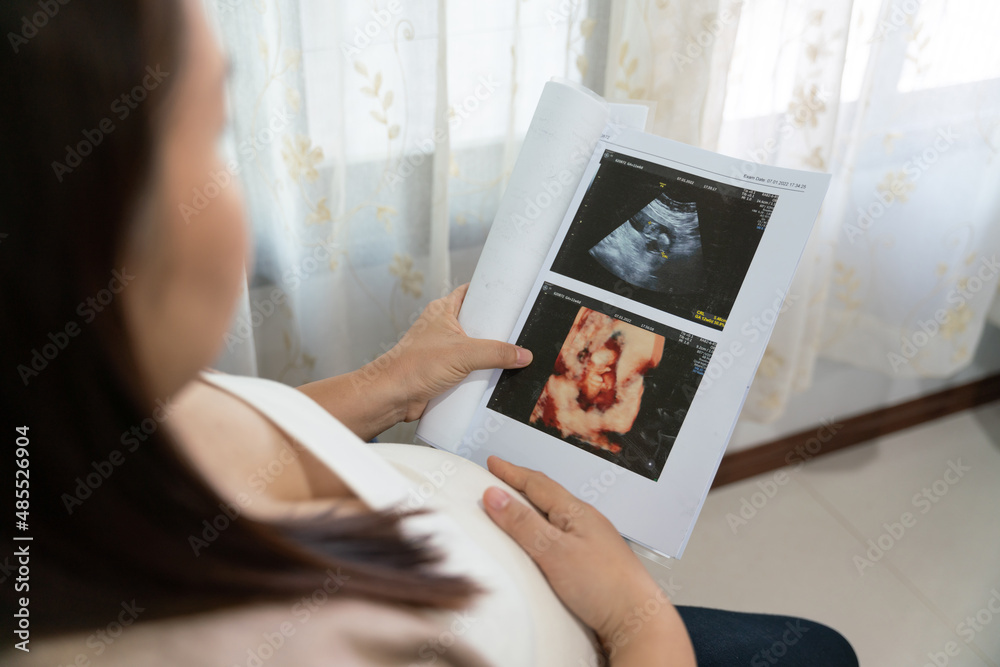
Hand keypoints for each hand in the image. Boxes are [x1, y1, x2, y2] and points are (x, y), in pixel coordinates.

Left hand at [383, 284, 531, 421]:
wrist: (393, 396)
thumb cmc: (413, 366)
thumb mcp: (463, 354)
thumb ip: (496, 353)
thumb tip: (522, 354)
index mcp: (443, 311)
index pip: (472, 292)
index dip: (491, 292)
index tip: (513, 296)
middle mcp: (444, 327)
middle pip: (478, 322)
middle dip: (497, 329)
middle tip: (518, 331)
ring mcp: (445, 349)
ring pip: (476, 347)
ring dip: (490, 355)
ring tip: (513, 355)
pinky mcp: (446, 370)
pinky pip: (471, 368)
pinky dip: (482, 373)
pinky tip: (497, 377)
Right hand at [481, 457, 694, 664]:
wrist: (637, 621)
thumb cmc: (602, 585)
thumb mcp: (553, 551)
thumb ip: (522, 523)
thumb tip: (493, 494)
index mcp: (576, 512)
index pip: (537, 484)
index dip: (512, 473)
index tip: (493, 462)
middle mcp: (586, 522)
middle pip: (548, 496)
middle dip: (522, 485)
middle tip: (501, 479)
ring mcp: (592, 542)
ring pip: (556, 516)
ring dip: (534, 508)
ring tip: (517, 507)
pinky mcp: (593, 563)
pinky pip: (562, 536)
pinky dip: (544, 530)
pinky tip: (542, 543)